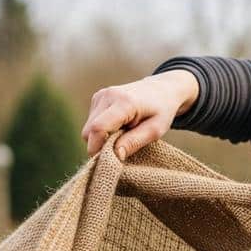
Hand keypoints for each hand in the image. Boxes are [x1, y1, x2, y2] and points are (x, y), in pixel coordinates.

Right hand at [80, 69, 199, 159]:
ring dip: (102, 137)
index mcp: (124, 102)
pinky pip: (91, 122)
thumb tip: (116, 155)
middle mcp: (108, 96)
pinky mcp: (97, 97)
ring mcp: (100, 95)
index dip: (97, 148)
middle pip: (89, 130)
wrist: (162, 89)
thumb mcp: (155, 130)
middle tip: (120, 149)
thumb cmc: (161, 111)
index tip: (107, 161)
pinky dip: (102, 130)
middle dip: (99, 145)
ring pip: (88, 128)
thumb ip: (134, 142)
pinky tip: (118, 127)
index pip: (99, 128)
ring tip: (123, 134)